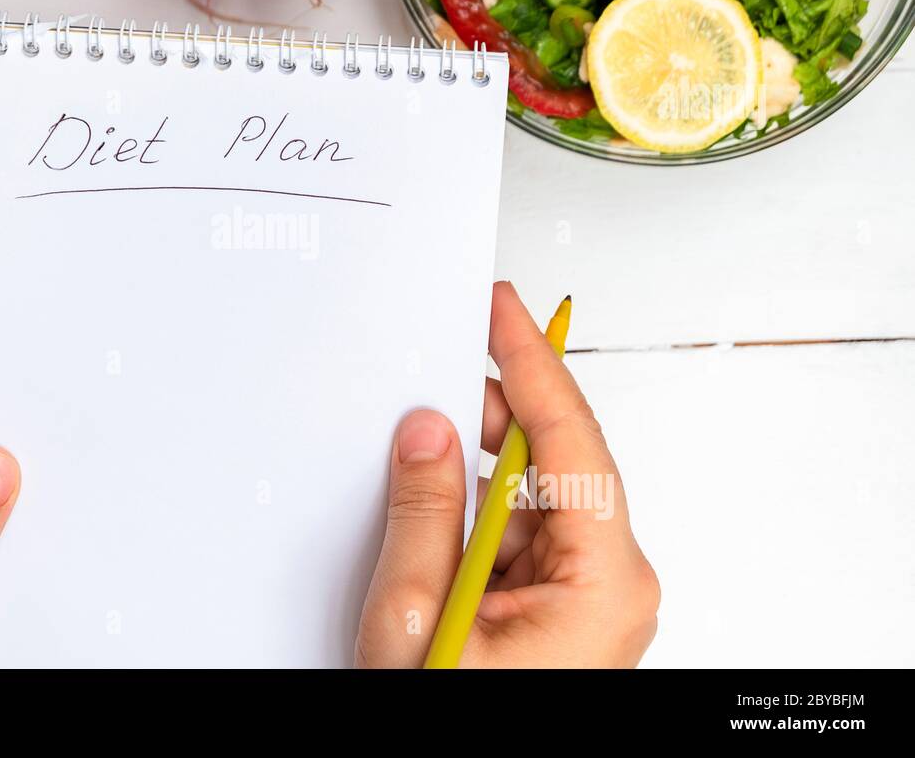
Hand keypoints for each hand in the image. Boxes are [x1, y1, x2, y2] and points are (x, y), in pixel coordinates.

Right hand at [356, 281, 659, 667]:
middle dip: (493, 412)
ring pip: (530, 495)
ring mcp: (581, 595)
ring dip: (475, 470)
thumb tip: (429, 431)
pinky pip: (515, 530)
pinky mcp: (553, 605)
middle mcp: (606, 581)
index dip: (532, 361)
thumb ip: (424, 511)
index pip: (571, 438)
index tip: (506, 307)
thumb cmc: (457, 718)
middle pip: (556, 460)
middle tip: (437, 369)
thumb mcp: (420, 617)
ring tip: (417, 448)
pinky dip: (472, 509)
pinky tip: (429, 499)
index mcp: (600, 580)